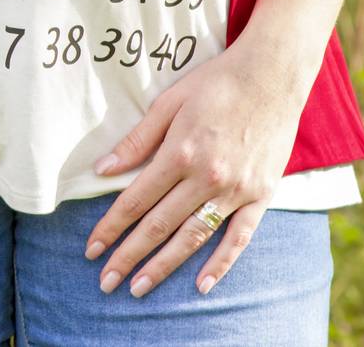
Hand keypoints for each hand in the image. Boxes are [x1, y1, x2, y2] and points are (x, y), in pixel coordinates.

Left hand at [81, 37, 311, 297]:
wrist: (272, 75)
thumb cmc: (215, 83)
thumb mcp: (168, 103)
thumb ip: (136, 141)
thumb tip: (102, 169)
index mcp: (179, 153)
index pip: (135, 200)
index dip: (110, 227)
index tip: (91, 248)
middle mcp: (206, 177)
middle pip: (159, 225)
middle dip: (128, 256)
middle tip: (105, 282)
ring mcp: (236, 190)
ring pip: (193, 237)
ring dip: (164, 266)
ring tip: (139, 287)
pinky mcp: (261, 195)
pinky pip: (240, 237)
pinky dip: (222, 263)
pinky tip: (202, 285)